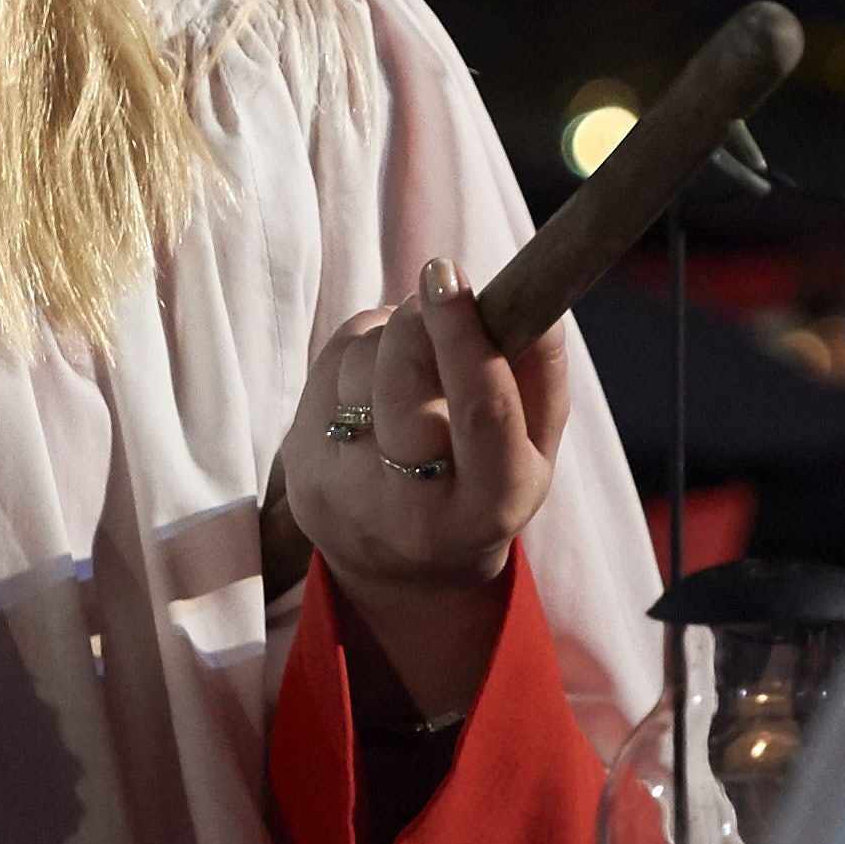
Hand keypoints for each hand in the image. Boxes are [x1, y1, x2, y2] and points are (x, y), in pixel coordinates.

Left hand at [282, 257, 567, 717]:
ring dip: (393, 333)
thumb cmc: (480, 491)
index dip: (463, 337)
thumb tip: (535, 308)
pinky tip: (381, 373)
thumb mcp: (531, 453)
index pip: (478, 412)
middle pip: (403, 382)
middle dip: (419, 319)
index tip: (448, 273)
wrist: (399, 570)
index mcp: (488, 506)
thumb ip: (542, 380)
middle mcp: (409, 507)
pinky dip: (361, 347)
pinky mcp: (302, 466)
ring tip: (419, 354)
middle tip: (439, 289)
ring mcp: (344, 489)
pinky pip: (329, 367)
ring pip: (362, 363)